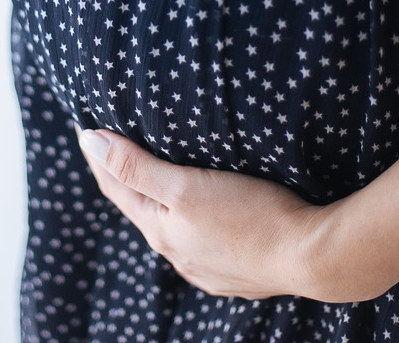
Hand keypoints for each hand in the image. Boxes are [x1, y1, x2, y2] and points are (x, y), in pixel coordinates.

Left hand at [75, 126, 333, 300]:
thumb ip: (136, 166)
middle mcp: (179, 253)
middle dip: (125, 177)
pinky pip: (202, 243)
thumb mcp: (186, 186)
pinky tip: (202, 218)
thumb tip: (88, 141)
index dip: (97, 156)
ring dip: (160, 201)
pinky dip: (190, 222)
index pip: (115, 186)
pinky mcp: (237, 272)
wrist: (314, 257)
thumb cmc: (251, 215)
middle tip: (113, 144)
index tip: (84, 126)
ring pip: (172, 227)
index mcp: (160, 230)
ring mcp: (208, 267)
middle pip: (141, 207)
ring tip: (158, 177)